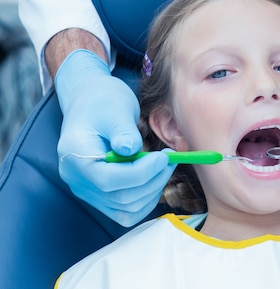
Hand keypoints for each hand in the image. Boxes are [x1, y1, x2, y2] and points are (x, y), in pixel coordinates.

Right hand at [55, 50, 174, 225]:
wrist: (91, 103)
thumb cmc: (102, 102)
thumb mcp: (115, 109)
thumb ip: (123, 131)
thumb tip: (132, 150)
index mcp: (75, 156)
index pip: (108, 180)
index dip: (141, 173)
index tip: (163, 158)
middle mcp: (78, 179)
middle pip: (119, 197)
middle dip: (152, 180)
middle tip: (170, 159)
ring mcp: (88, 190)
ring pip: (126, 209)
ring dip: (152, 190)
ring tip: (164, 166)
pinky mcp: (101, 195)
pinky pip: (126, 210)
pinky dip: (146, 199)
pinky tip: (156, 178)